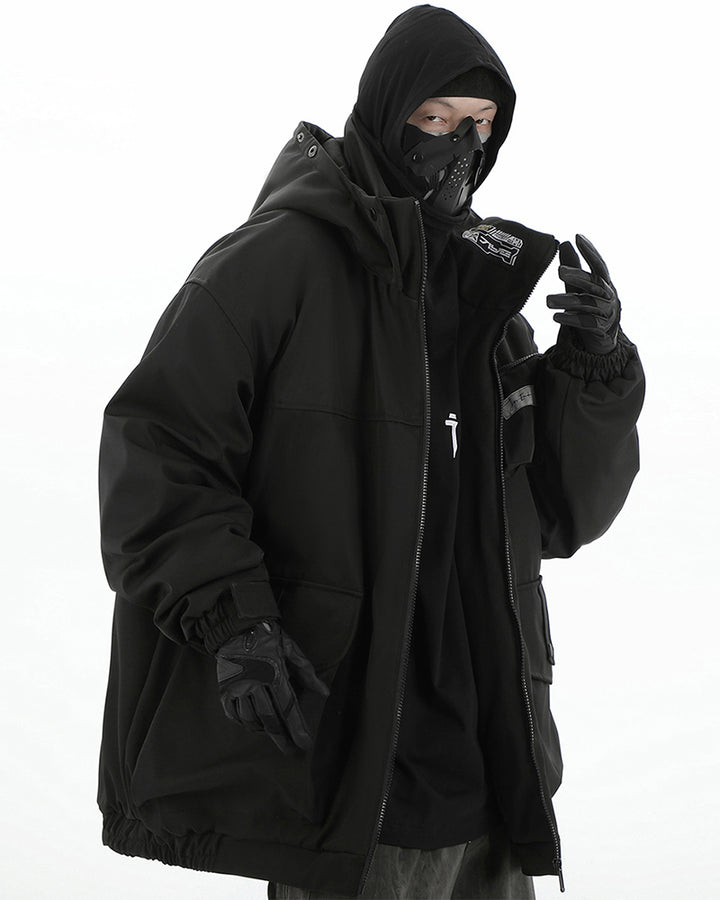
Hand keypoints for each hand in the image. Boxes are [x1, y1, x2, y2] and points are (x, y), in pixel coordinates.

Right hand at [216, 620, 329, 753]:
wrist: (236, 626)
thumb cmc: (268, 637)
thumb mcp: (291, 649)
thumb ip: (307, 672)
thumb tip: (325, 692)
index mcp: (274, 674)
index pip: (289, 708)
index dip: (298, 728)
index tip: (305, 744)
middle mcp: (255, 683)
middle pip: (270, 719)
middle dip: (282, 738)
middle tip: (290, 750)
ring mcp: (237, 688)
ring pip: (251, 719)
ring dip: (264, 729)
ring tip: (273, 732)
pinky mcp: (224, 690)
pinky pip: (234, 715)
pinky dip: (245, 723)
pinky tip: (254, 724)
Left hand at [546, 234, 620, 353]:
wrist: (602, 338)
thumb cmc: (590, 306)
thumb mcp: (580, 287)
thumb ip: (573, 268)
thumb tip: (564, 243)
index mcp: (604, 283)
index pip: (599, 265)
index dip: (590, 251)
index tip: (577, 237)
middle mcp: (608, 295)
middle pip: (593, 283)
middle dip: (577, 276)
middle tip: (559, 271)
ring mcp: (607, 312)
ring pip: (587, 304)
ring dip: (567, 301)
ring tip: (547, 301)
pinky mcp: (601, 329)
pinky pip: (587, 323)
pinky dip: (571, 319)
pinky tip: (556, 317)